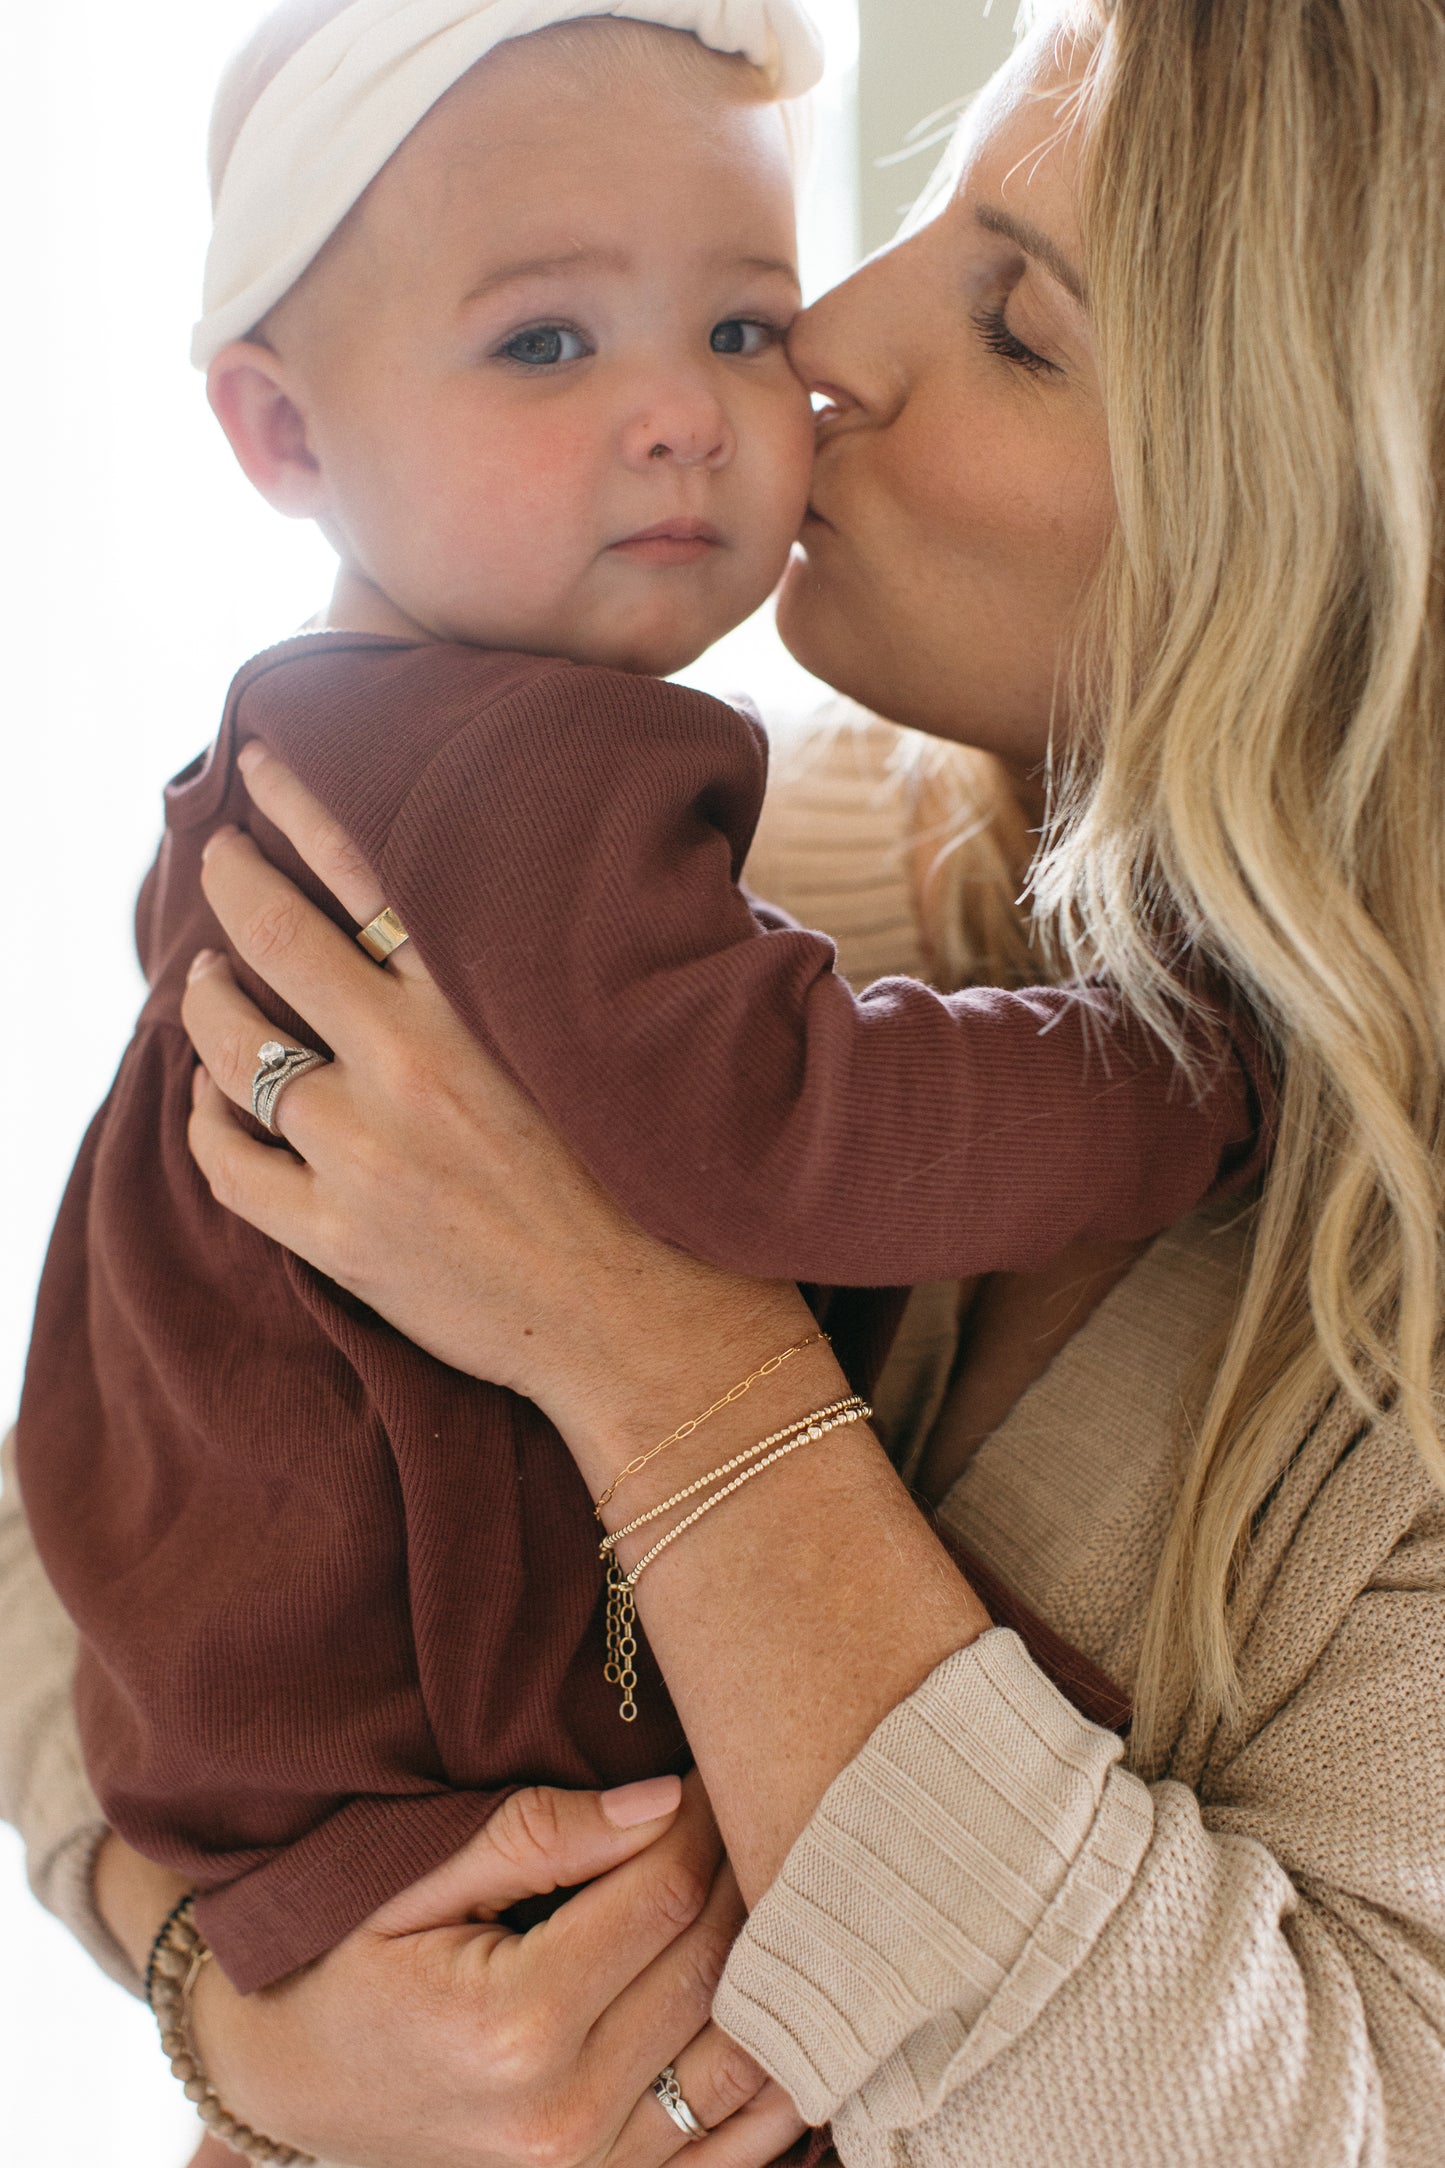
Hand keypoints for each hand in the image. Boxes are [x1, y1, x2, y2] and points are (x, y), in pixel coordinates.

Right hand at [107, 1778, 805, 2167]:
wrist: (285, 2078)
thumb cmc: (339, 1959)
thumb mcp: (409, 1877)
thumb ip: (535, 1835)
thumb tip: (663, 1799)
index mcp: (513, 2027)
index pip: (665, 1895)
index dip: (700, 1819)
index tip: (704, 1769)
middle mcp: (564, 2116)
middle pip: (713, 1966)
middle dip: (741, 1874)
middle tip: (744, 1808)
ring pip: (742, 2056)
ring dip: (772, 1965)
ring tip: (767, 1888)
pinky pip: (734, 2148)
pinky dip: (777, 2079)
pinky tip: (788, 2005)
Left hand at [183, 744, 807, 1453]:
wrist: (657, 1328)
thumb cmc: (656, 1180)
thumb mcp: (613, 1039)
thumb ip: (554, 964)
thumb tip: (527, 894)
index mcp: (483, 1000)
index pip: (365, 867)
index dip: (299, 804)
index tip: (259, 761)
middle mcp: (411, 1061)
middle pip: (274, 938)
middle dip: (231, 884)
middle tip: (216, 861)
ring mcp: (366, 1152)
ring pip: (234, 1049)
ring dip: (204, 1004)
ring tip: (202, 983)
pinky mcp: (340, 1239)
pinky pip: (229, 1166)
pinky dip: (205, 1125)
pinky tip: (209, 1103)